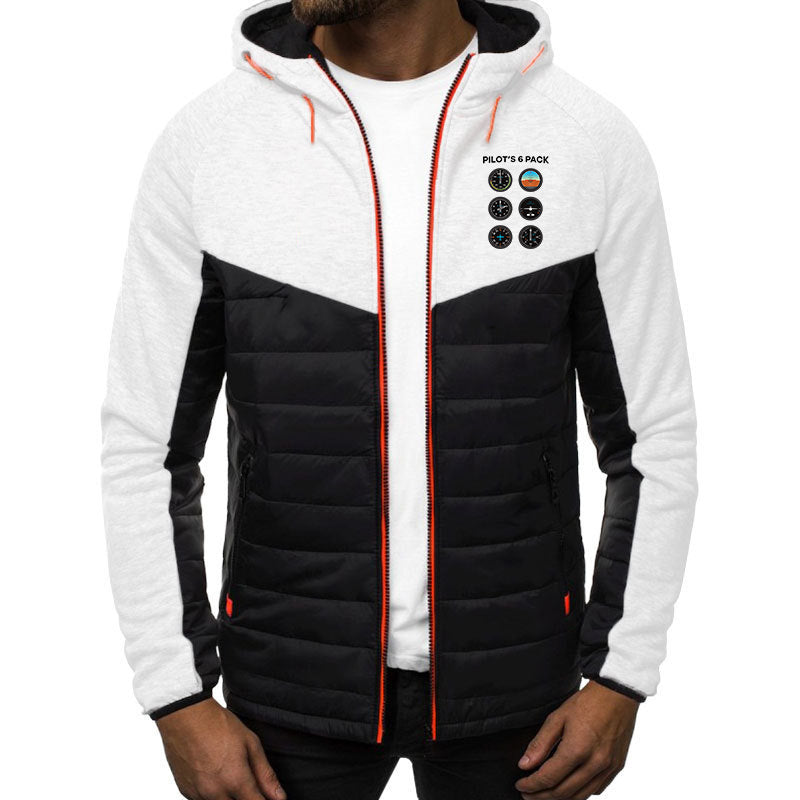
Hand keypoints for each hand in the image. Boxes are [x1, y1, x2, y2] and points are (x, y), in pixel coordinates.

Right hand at [156, 698, 286, 799]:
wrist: (185, 716)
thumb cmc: (218, 725)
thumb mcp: (250, 744)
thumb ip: (266, 774)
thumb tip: (279, 797)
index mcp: (236, 781)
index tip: (268, 796)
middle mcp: (215, 794)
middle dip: (246, 797)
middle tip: (247, 779)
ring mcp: (198, 795)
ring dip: (229, 796)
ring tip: (228, 772)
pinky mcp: (186, 792)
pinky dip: (213, 794)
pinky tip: (214, 774)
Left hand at [515, 681, 638, 799]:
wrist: (616, 695)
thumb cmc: (587, 703)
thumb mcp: (557, 717)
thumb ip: (540, 743)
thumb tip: (525, 764)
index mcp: (577, 749)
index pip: (549, 778)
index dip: (532, 785)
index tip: (521, 786)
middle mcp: (595, 763)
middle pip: (563, 792)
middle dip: (542, 796)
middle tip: (528, 794)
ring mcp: (608, 768)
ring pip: (580, 796)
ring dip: (560, 799)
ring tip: (544, 795)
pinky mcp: (616, 768)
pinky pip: (596, 790)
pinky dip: (579, 793)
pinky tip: (569, 787)